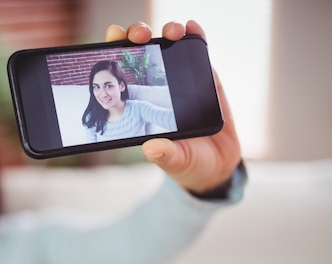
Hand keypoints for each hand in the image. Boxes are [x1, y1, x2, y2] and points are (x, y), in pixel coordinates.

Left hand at [106, 21, 241, 194]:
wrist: (218, 166)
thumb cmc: (189, 164)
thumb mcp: (176, 162)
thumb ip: (165, 155)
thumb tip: (151, 148)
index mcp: (141, 105)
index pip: (121, 73)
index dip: (115, 54)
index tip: (112, 40)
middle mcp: (159, 88)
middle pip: (142, 52)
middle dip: (138, 36)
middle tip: (140, 36)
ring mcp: (182, 80)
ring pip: (169, 46)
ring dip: (168, 32)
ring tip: (171, 32)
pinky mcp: (206, 78)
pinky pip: (198, 51)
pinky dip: (196, 35)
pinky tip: (192, 28)